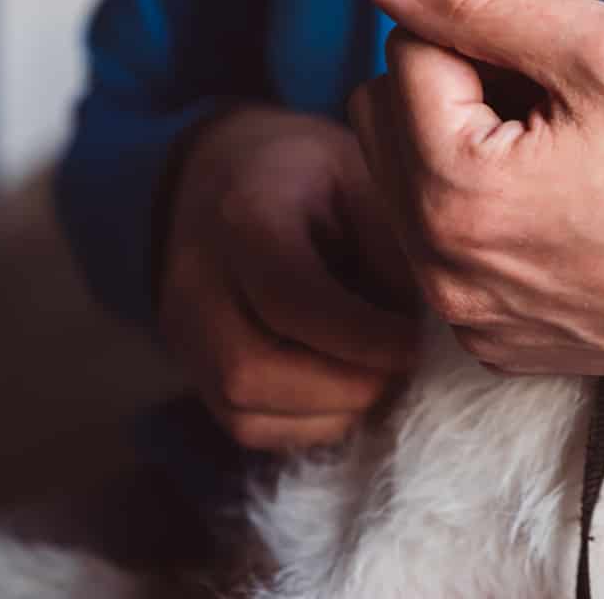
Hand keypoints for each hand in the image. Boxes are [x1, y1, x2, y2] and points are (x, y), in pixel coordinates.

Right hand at [157, 105, 420, 449]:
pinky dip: (311, 423)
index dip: (361, 335)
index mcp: (244, 217)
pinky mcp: (192, 371)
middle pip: (251, 370)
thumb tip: (420, 330)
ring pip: (247, 412)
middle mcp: (195, 283)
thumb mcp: (361, 179)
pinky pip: (248, 427)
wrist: (224, 176)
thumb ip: (389, 249)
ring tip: (383, 375)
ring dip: (333, 411)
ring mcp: (183, 334)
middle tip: (405, 367)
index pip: (290, 297)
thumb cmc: (308, 176)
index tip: (416, 343)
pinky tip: (351, 387)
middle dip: (347, 385)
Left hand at [346, 0, 603, 376]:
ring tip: (569, 160)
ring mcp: (470, 318)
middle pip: (389, 121)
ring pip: (412, 186)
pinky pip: (452, 253)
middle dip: (461, 91)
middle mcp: (442, 271)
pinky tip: (571, 217)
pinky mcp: (501, 345)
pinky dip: (492, 220)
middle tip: (564, 109)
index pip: (409, 50)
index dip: (492, 37)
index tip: (570, 72)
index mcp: (455, 192)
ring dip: (469, 151)